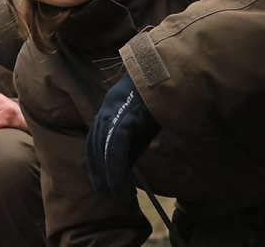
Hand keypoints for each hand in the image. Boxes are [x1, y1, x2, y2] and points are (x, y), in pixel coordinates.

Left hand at [85, 71, 159, 199]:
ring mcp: (114, 111)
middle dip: (98, 170)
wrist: (170, 72)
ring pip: (104, 148)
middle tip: (104, 190)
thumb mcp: (144, 124)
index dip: (94, 161)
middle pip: (95, 145)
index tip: (97, 180)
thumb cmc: (160, 96)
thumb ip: (132, 142)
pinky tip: (119, 181)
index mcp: (109, 109)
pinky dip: (116, 165)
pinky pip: (116, 145)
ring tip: (117, 193)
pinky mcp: (125, 115)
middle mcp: (106, 109)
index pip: (94, 139)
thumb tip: (123, 166)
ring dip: (110, 174)